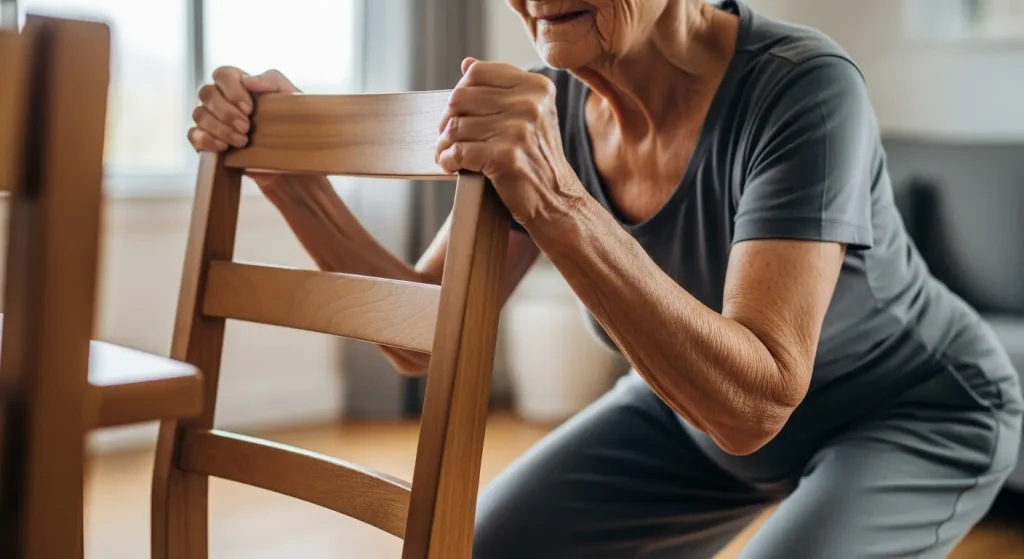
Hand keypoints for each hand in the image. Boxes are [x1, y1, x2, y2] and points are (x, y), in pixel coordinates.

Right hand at [188, 66, 299, 185]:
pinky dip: (205, 140)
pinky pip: (193, 135)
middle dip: (226, 112)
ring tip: (241, 141)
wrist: (290, 156)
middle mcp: (221, 99)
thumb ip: (272, 81)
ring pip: (199, 114)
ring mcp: (211, 120)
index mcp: (239, 85)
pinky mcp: (207, 140)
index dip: (232, 89)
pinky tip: (223, 147)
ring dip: (220, 128)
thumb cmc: (290, 122)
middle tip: (246, 128)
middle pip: (207, 93)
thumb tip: (248, 80)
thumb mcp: (290, 98)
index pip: (222, 74)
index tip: (249, 108)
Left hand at [435, 58, 583, 230]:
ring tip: (449, 154)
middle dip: (447, 119)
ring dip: (445, 144)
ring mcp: (518, 130)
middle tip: (449, 136)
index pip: (476, 73)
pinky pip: (457, 151)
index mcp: (536, 87)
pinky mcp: (504, 157)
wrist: (557, 201)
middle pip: (460, 98)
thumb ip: (501, 88)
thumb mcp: (530, 115)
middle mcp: (530, 104)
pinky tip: (451, 166)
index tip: (459, 112)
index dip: (460, 93)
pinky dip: (447, 160)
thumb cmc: (537, 158)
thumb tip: (466, 64)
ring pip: (456, 127)